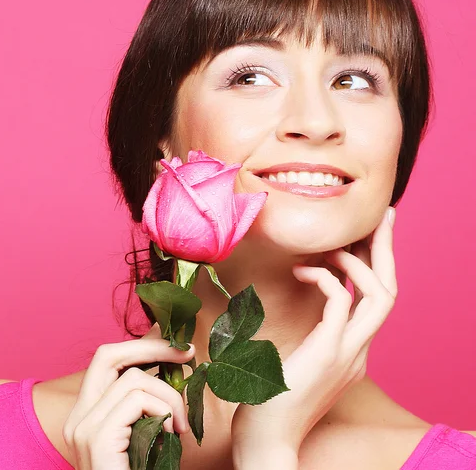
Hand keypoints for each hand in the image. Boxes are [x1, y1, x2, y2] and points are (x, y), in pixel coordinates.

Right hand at [62, 323, 193, 469]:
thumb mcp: (144, 434)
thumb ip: (148, 404)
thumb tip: (172, 360)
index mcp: (86, 415)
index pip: (106, 360)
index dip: (142, 345)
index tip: (177, 347)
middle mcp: (78, 417)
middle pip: (108, 354)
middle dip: (152, 347)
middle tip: (187, 354)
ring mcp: (83, 427)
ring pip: (133, 379)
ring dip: (169, 397)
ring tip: (179, 425)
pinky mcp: (97, 438)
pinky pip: (137, 400)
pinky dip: (164, 410)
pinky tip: (171, 434)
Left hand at [231, 207, 396, 465]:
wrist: (266, 440)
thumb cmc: (270, 399)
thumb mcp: (295, 360)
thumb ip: (308, 335)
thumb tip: (291, 310)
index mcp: (352, 350)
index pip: (377, 300)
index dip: (378, 265)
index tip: (369, 235)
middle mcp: (359, 350)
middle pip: (391, 290)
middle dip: (388, 251)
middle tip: (383, 217)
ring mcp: (348, 353)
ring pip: (381, 295)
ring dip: (360, 262)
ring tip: (332, 247)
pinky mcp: (329, 353)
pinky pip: (341, 301)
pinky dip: (326, 278)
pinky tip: (301, 270)